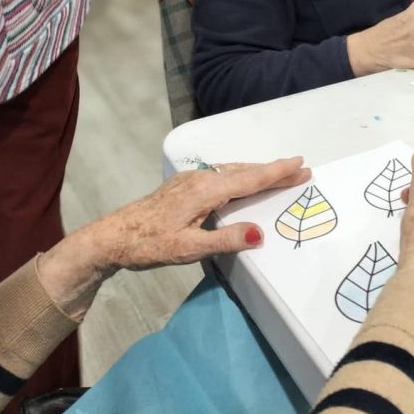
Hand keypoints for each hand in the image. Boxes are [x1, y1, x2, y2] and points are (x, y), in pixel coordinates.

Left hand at [36, 157, 309, 317]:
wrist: (113, 236)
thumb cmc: (149, 245)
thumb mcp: (188, 249)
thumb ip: (224, 240)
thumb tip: (259, 233)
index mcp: (205, 191)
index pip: (249, 179)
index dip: (276, 172)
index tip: (300, 163)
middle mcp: (200, 179)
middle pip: (243, 170)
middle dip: (272, 169)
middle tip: (300, 168)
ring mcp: (190, 180)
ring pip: (231, 171)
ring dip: (256, 171)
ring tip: (279, 173)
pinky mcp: (183, 186)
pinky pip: (221, 175)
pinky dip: (240, 175)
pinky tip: (242, 181)